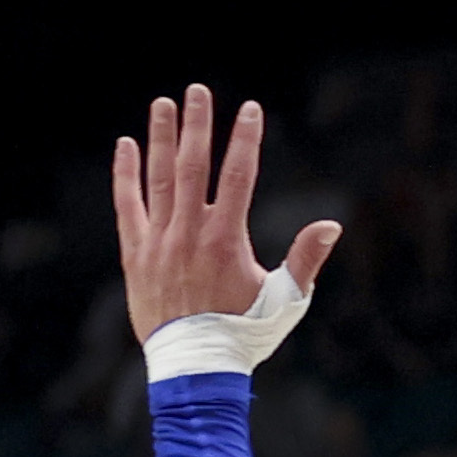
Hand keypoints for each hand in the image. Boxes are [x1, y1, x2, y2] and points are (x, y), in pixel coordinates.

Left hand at [112, 85, 340, 342]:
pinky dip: (126, 175)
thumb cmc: (245, 333)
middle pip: (192, 166)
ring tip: (162, 104)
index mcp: (226, 239)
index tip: (250, 109)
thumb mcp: (286, 299)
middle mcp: (189, 233)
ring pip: (158, 179)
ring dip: (161, 138)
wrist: (195, 366)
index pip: (238, 175)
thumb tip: (331, 225)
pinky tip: (126, 146)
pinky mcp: (135, 254)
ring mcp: (158, 242)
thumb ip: (306, 259)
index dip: (245, 139)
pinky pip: (127, 206)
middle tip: (198, 90)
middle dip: (197, 125)